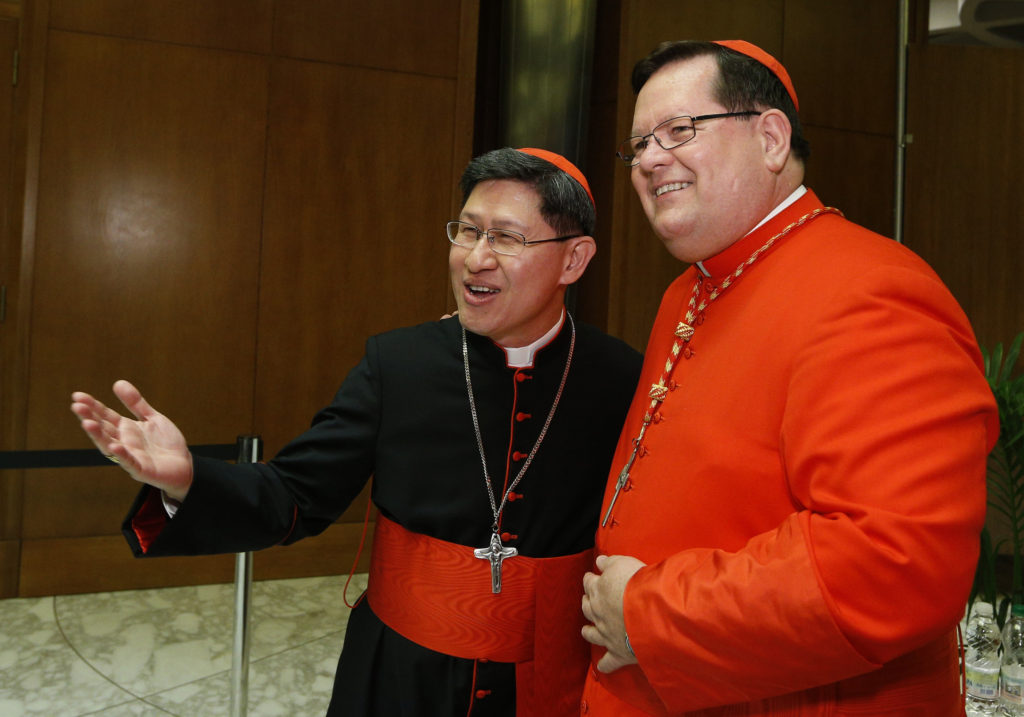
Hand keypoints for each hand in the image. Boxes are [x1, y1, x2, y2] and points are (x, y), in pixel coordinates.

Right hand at [70, 380, 193, 501]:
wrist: (184, 466)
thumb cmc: (165, 443)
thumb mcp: (152, 418)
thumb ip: (135, 403)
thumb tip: (118, 382)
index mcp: (126, 429)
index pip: (105, 415)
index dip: (92, 406)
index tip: (77, 396)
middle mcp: (123, 442)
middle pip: (103, 428)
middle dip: (90, 417)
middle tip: (76, 406)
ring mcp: (130, 456)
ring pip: (109, 445)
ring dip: (98, 435)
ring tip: (87, 423)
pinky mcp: (140, 469)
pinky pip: (129, 462)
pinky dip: (121, 455)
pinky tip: (115, 446)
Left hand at [581, 554, 645, 672]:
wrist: (651, 611)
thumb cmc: (638, 584)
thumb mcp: (623, 563)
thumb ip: (610, 562)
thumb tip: (600, 561)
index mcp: (598, 590)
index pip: (589, 582)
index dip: (590, 579)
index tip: (591, 577)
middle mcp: (598, 612)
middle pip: (587, 607)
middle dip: (587, 602)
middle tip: (590, 599)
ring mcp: (606, 633)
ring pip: (592, 633)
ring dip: (589, 630)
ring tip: (587, 629)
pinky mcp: (618, 651)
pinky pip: (609, 662)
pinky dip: (605, 665)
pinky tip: (602, 667)